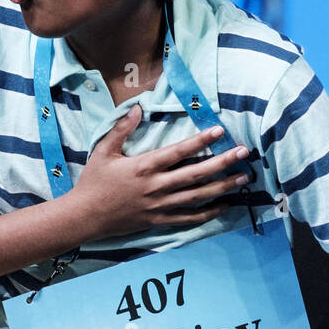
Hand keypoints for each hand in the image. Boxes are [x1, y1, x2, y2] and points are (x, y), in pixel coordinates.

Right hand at [68, 104, 252, 238]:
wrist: (84, 217)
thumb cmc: (94, 182)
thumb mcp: (103, 151)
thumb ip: (122, 129)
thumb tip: (138, 107)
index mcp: (144, 166)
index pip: (178, 151)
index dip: (200, 140)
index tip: (219, 130)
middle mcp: (156, 186)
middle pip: (196, 173)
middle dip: (223, 162)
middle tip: (244, 152)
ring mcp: (160, 205)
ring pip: (198, 196)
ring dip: (223, 186)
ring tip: (243, 178)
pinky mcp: (160, 220)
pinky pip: (189, 218)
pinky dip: (209, 212)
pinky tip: (225, 205)